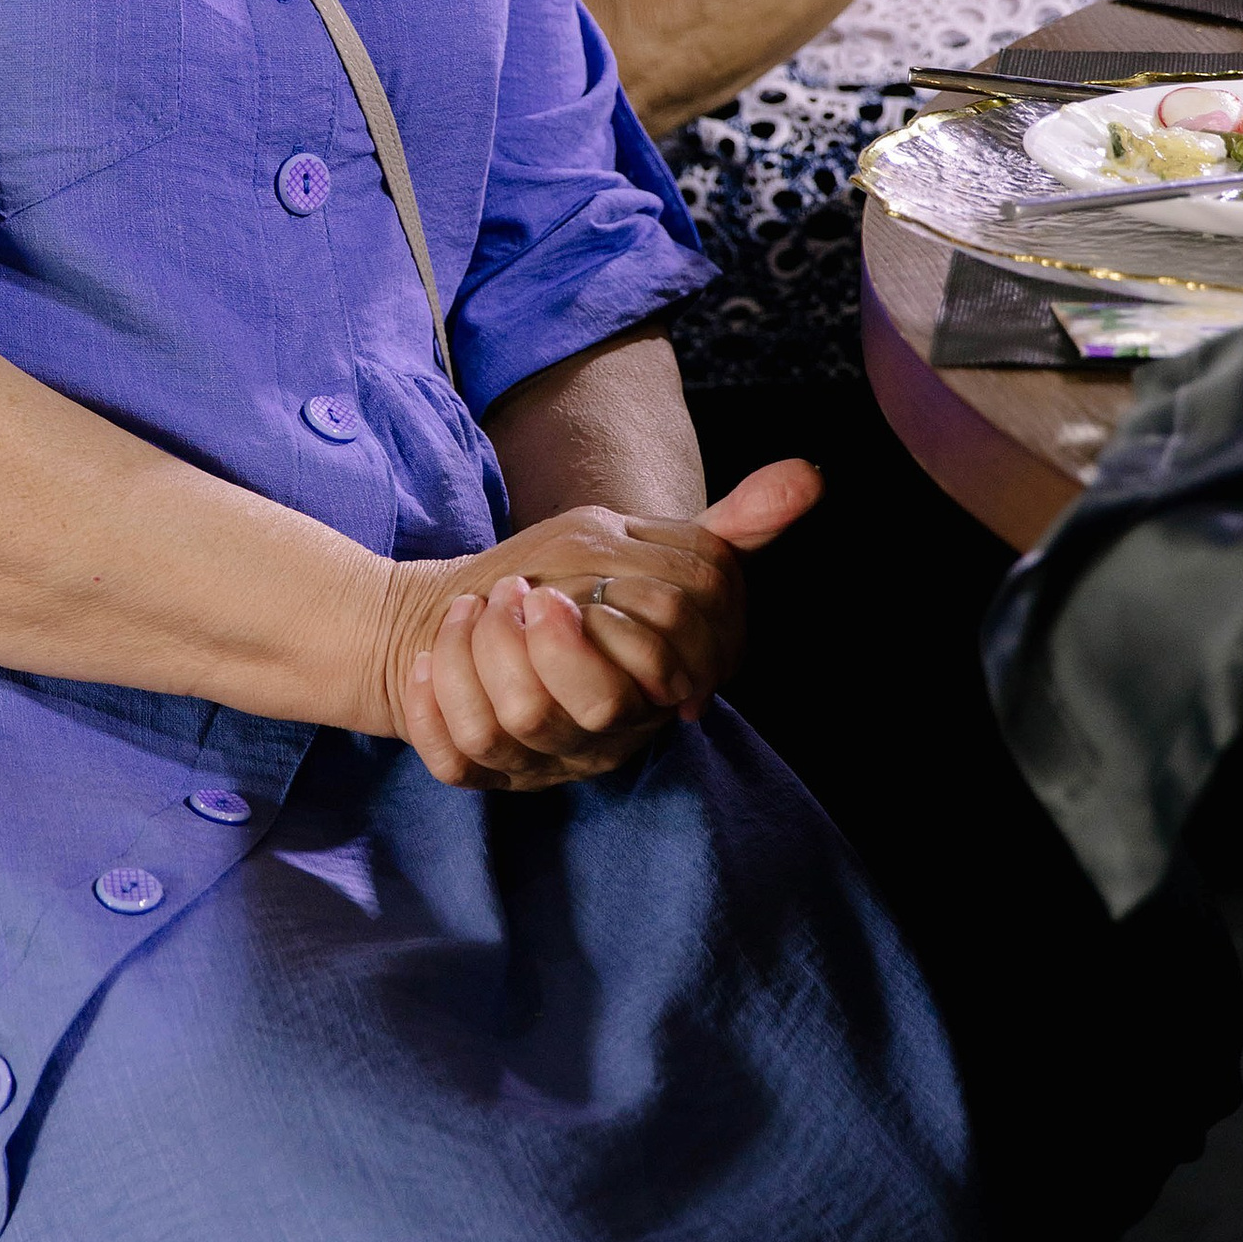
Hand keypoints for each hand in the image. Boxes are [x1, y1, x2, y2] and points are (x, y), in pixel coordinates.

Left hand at [378, 460, 819, 790]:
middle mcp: (596, 735)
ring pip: (510, 727)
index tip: (572, 582)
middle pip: (590, 709)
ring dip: (482, 651)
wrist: (467, 618)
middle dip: (546, 641)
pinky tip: (434, 651)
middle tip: (518, 592)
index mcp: (647, 691)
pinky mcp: (468, 765)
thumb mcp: (649, 548)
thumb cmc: (572, 586)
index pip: (658, 671)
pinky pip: (449, 755)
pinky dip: (433, 696)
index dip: (617, 627)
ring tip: (472, 606)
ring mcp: (533, 757)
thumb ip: (732, 528)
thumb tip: (809, 476)